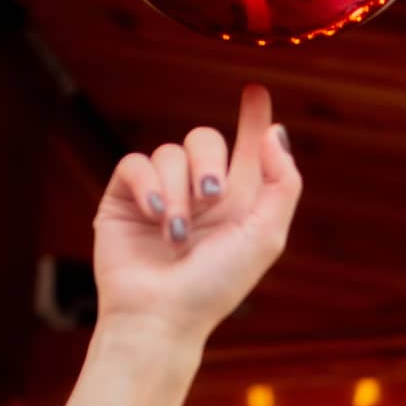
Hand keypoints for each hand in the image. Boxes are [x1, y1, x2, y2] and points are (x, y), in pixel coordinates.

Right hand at [92, 82, 301, 357]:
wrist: (161, 314)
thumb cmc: (215, 286)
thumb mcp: (265, 236)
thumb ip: (280, 183)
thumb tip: (276, 132)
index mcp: (238, 203)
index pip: (246, 149)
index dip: (253, 119)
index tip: (255, 91)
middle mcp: (200, 195)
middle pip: (205, 139)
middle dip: (210, 161)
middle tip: (212, 197)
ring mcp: (161, 194)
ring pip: (169, 152)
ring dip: (178, 191)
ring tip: (177, 233)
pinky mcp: (125, 198)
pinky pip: (136, 163)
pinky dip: (147, 185)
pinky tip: (154, 215)